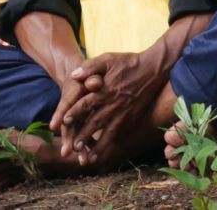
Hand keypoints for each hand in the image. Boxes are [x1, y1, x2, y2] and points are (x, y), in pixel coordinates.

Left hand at [49, 52, 164, 164]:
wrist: (153, 69)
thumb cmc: (128, 63)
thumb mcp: (108, 59)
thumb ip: (90, 67)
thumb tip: (74, 76)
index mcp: (104, 89)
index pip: (85, 103)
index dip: (74, 113)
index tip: (63, 122)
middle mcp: (112, 104)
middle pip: (94, 122)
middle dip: (82, 135)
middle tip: (72, 147)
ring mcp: (122, 112)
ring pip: (106, 131)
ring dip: (96, 145)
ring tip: (87, 157)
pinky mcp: (130, 118)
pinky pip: (117, 133)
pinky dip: (108, 144)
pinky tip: (101, 154)